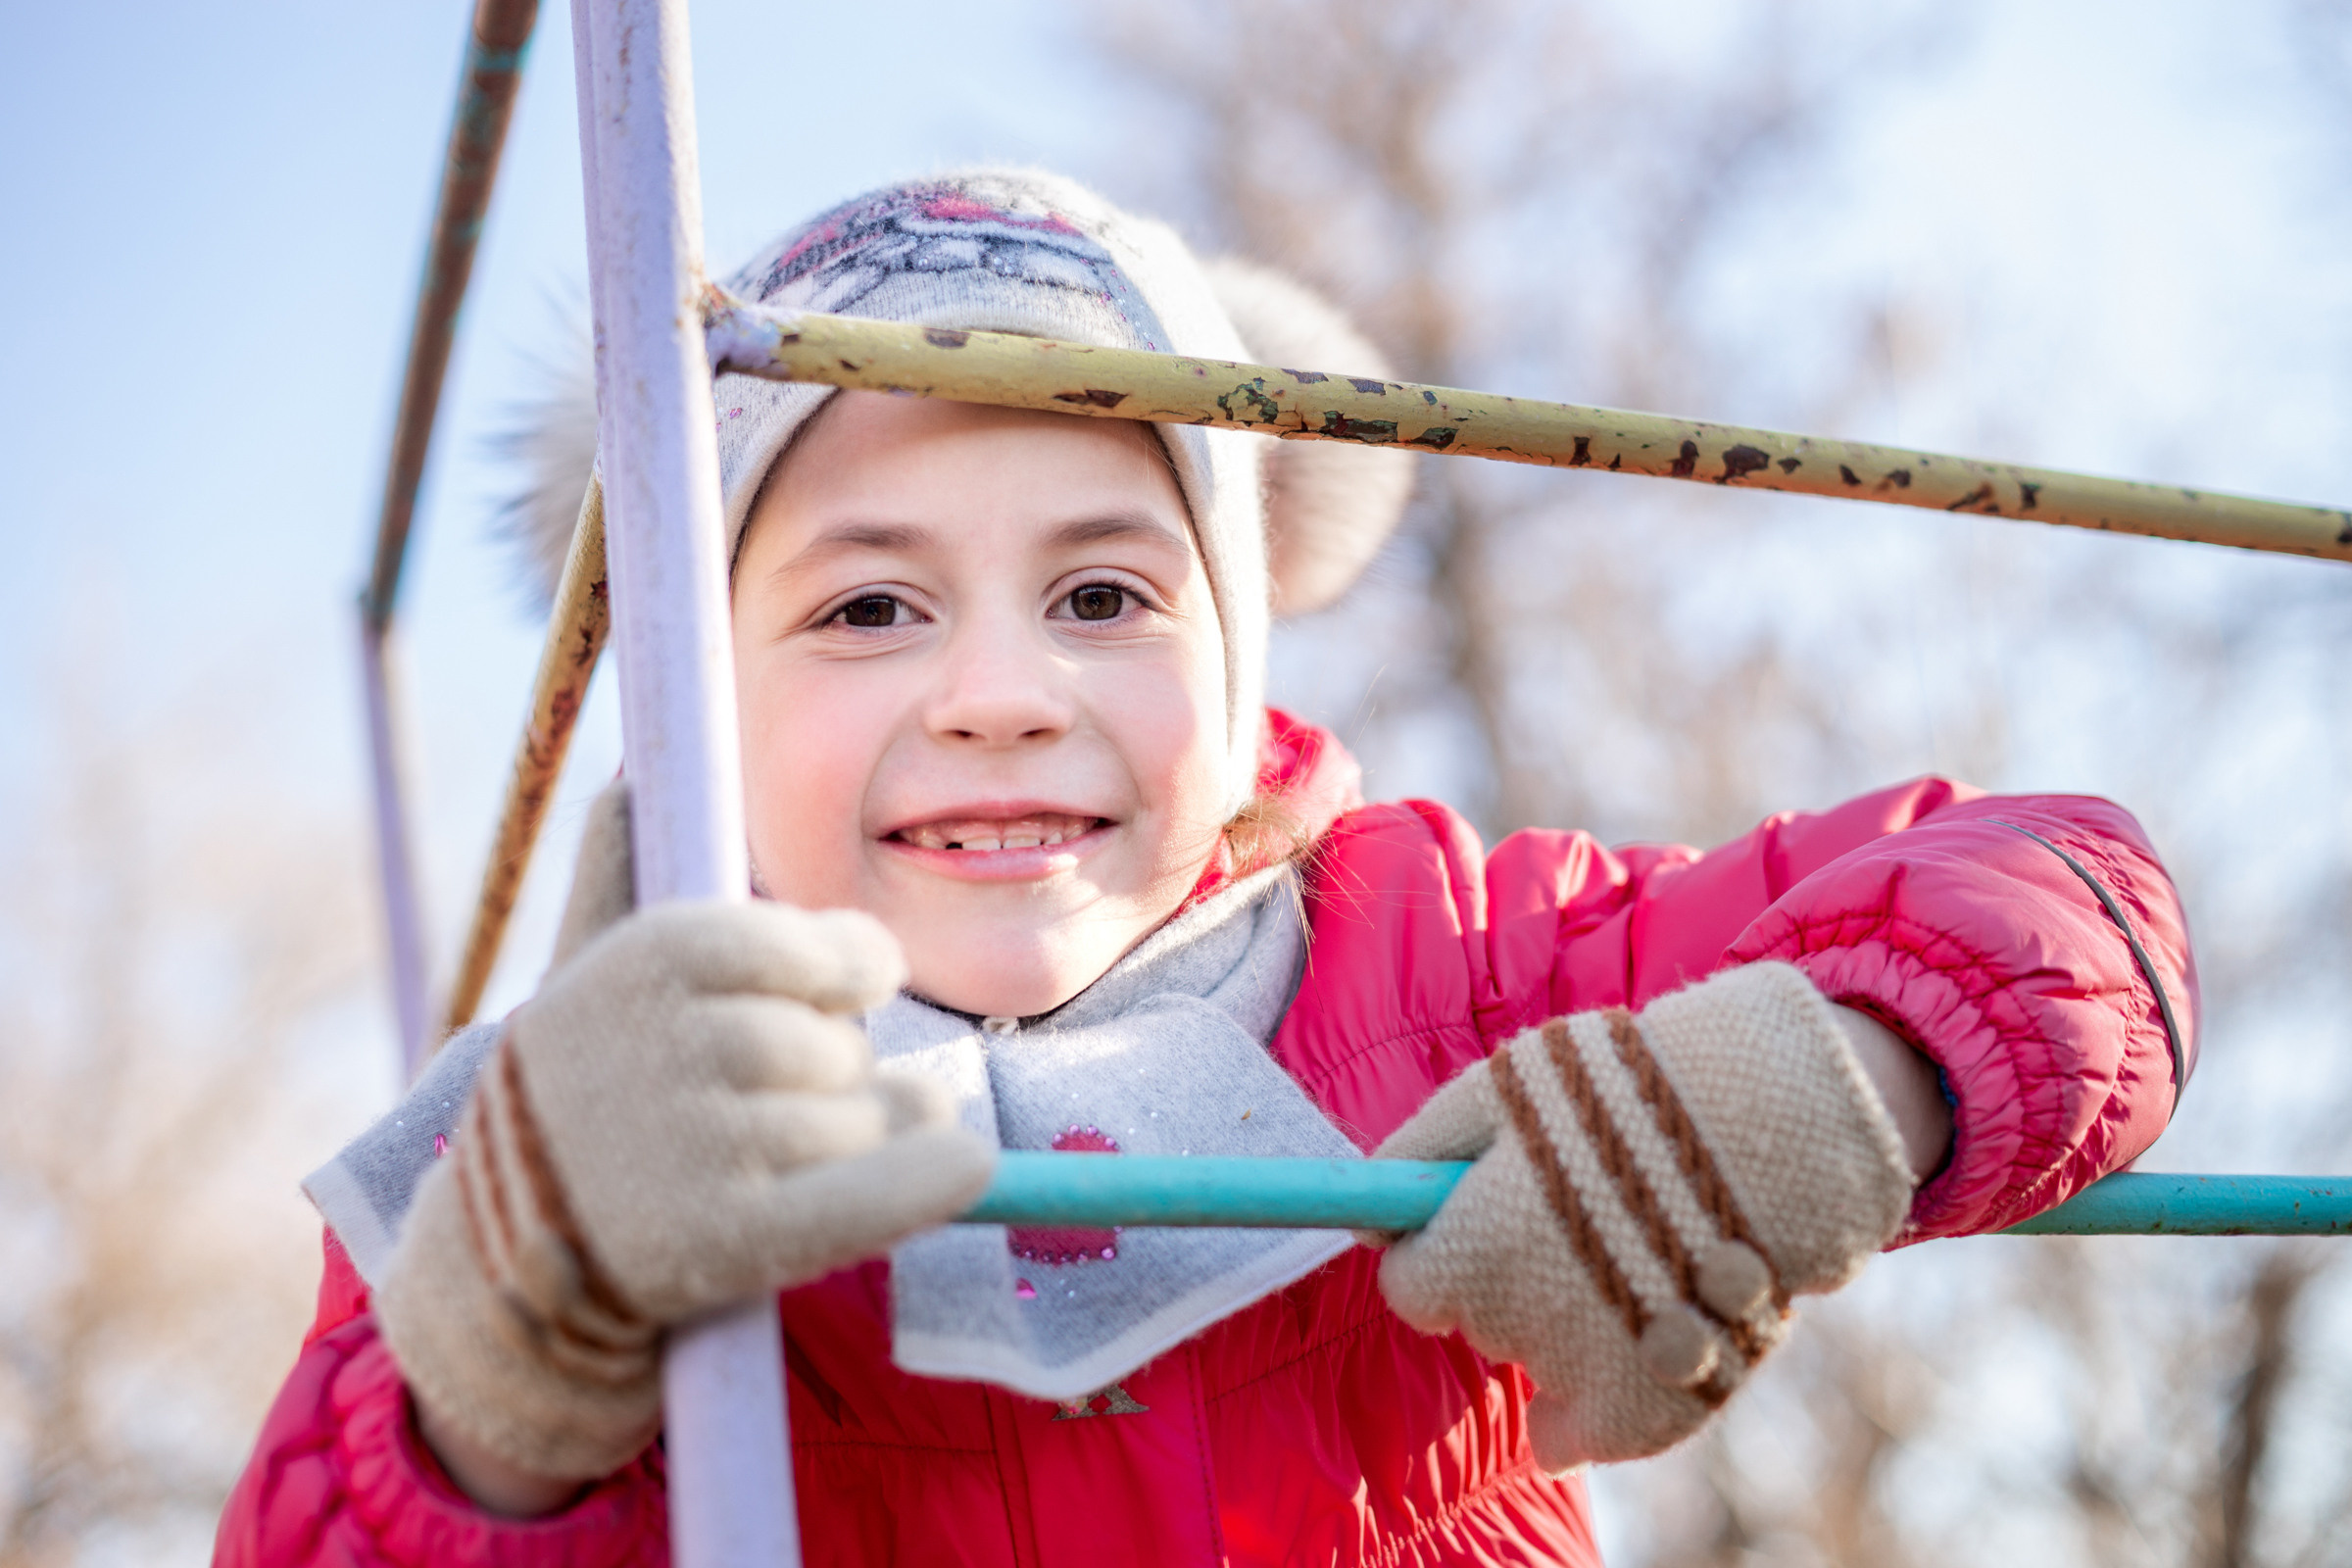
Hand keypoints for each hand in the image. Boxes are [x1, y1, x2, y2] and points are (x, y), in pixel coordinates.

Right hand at [376, 783, 995, 1485]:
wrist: (512, 1255)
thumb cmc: (578, 1092)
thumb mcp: (582, 971)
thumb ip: (615, 873)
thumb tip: (631, 779)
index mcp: (657, 955)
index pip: (831, 948)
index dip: (848, 970)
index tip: (843, 988)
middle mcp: (682, 1042)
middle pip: (845, 1042)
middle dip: (828, 1072)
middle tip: (756, 1106)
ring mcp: (707, 1145)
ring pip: (863, 1117)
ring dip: (848, 1140)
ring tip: (762, 1165)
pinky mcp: (731, 1240)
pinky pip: (880, 1192)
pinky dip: (933, 1176)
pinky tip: (962, 1167)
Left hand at [1370, 962, 1914, 1471]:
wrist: (1779, 1126)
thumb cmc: (1626, 1091)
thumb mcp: (1503, 1084)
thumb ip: (1420, 1146)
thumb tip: (1363, 1204)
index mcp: (1469, 1253)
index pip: (1408, 1283)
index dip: (1436, 1246)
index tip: (1470, 1218)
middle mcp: (1515, 1329)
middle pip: (1477, 1321)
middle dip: (1504, 1275)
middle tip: (1575, 1213)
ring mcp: (1586, 1380)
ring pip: (1533, 1365)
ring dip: (1559, 1324)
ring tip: (1629, 1250)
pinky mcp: (1651, 1416)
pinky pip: (1575, 1438)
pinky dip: (1581, 1411)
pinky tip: (1613, 1353)